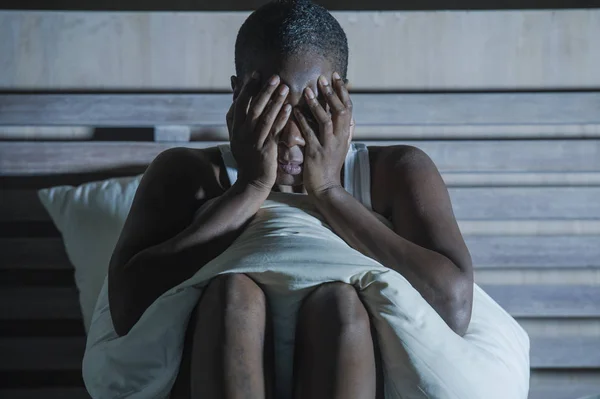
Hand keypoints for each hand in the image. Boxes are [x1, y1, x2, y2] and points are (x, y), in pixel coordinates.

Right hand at [228, 72, 290, 191]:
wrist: (251, 182)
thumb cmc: (247, 157)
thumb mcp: (236, 136)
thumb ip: (236, 114)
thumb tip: (234, 89)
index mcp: (235, 128)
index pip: (239, 103)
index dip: (247, 88)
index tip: (256, 74)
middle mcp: (242, 133)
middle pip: (252, 107)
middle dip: (263, 90)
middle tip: (274, 76)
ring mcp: (253, 142)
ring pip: (264, 117)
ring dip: (275, 101)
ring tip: (285, 87)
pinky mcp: (266, 150)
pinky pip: (274, 131)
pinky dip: (281, 118)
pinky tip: (289, 108)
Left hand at [293, 72, 354, 195]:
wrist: (326, 188)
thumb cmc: (330, 167)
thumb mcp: (341, 147)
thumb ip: (344, 131)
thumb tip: (350, 118)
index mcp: (345, 134)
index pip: (348, 108)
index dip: (343, 91)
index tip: (336, 76)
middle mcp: (339, 137)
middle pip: (341, 110)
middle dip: (332, 92)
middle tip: (322, 78)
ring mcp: (328, 145)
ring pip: (326, 120)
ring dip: (317, 104)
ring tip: (307, 90)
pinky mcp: (316, 153)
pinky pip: (310, 134)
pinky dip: (303, 121)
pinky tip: (295, 111)